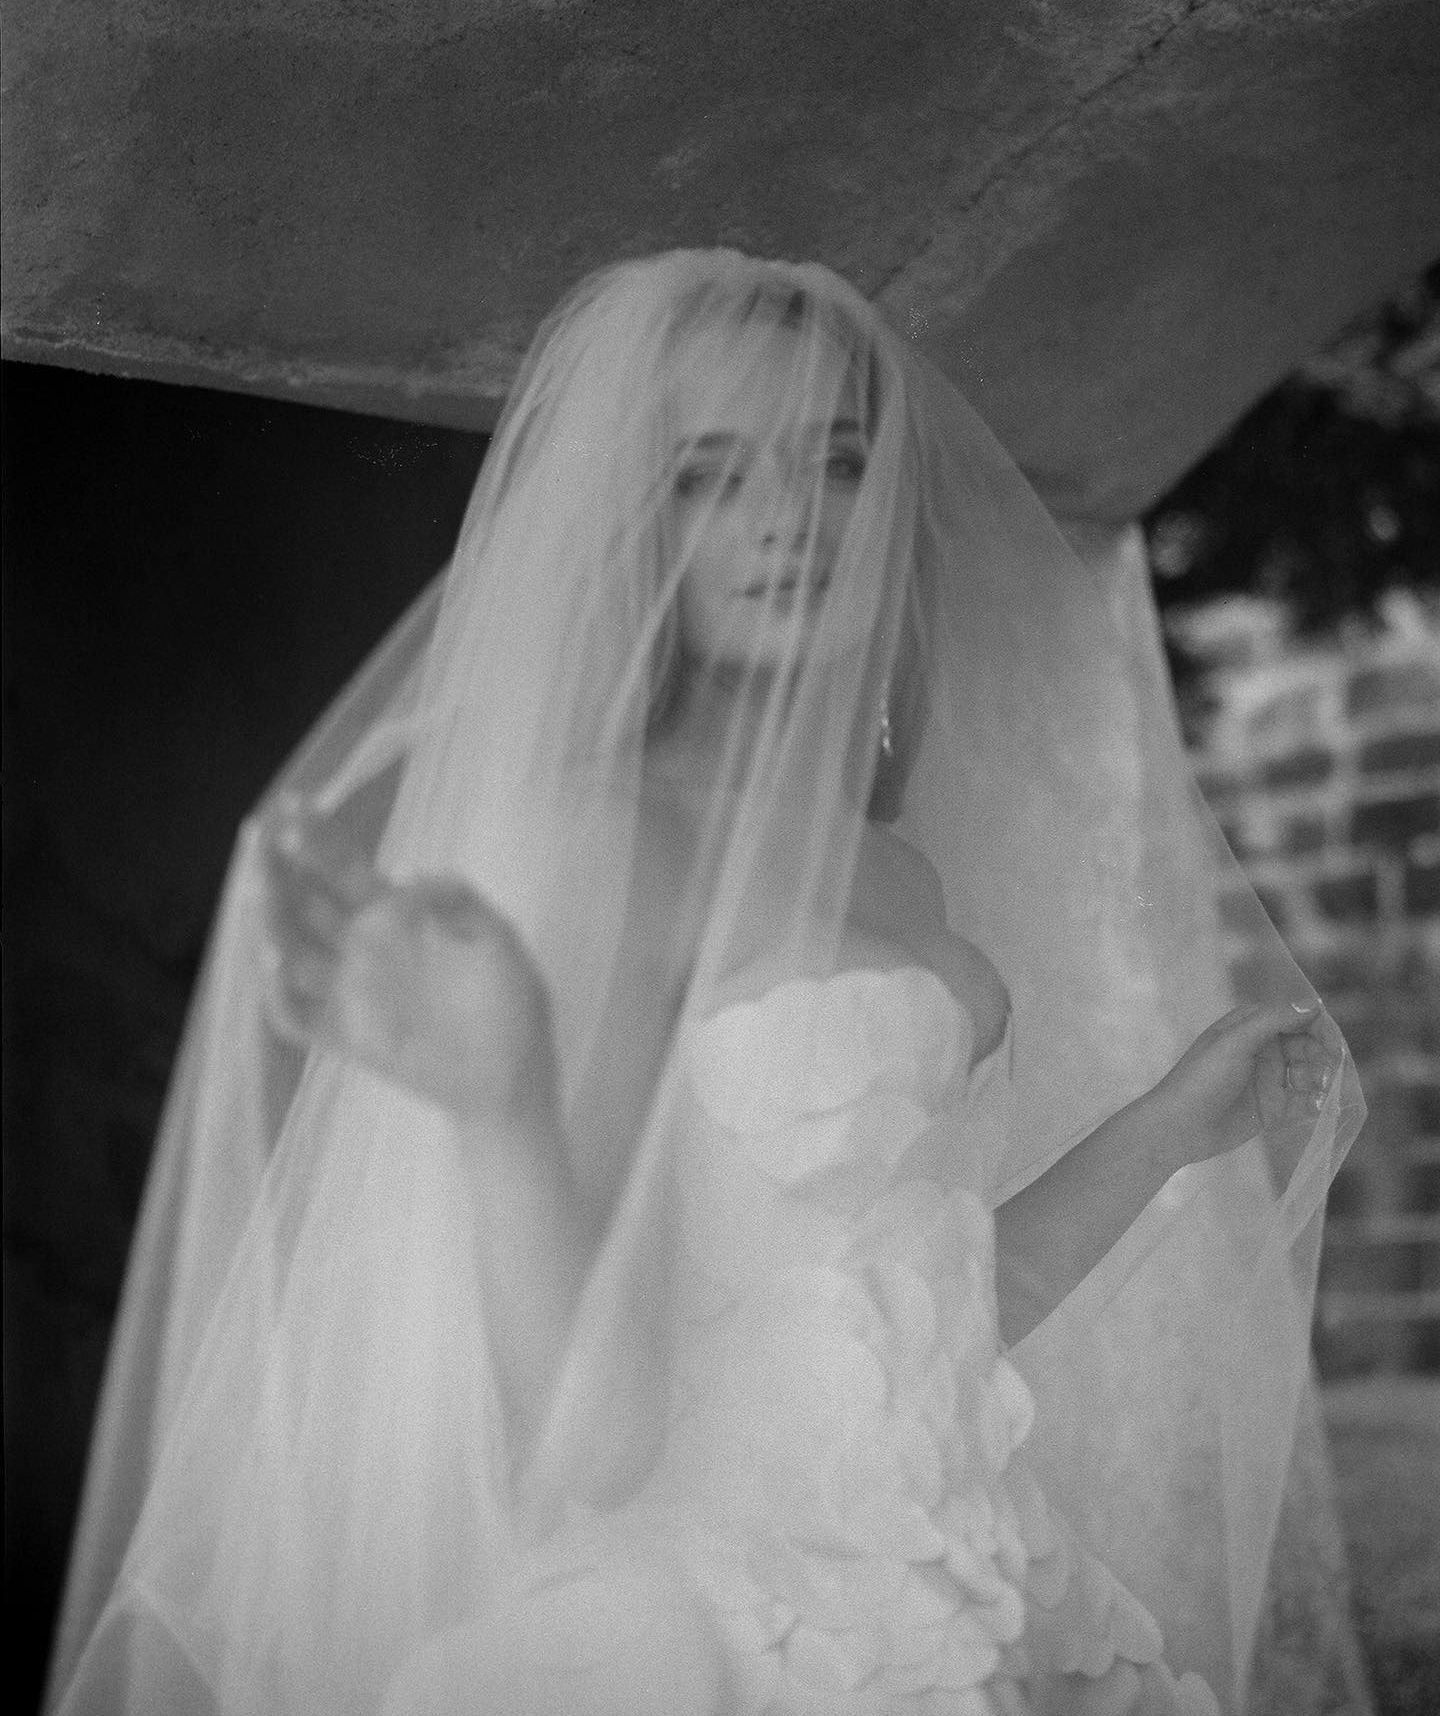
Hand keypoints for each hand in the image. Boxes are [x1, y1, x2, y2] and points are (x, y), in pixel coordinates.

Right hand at [260, 800, 556, 1122]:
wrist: (515, 1077)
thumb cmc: (511, 1002)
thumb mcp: (497, 938)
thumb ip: (458, 899)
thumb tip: (405, 873)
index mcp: (395, 914)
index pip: (343, 866)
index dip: (317, 836)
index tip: (292, 804)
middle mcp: (362, 947)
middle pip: (305, 901)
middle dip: (276, 867)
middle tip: (256, 836)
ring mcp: (349, 993)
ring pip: (289, 951)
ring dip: (268, 921)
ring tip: (258, 890)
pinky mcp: (345, 1038)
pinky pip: (296, 1017)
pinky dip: (278, 993)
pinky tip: (274, 962)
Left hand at [1146, 1000, 1337, 1169]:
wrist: (1178, 1127)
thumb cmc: (1202, 1078)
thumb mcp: (1234, 1042)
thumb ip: (1272, 1020)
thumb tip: (1312, 1004)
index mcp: (1250, 1026)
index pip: (1294, 1017)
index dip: (1317, 1026)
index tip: (1333, 1042)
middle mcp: (1262, 1049)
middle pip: (1307, 1044)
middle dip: (1323, 1054)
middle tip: (1331, 1069)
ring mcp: (1268, 1079)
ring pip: (1309, 1072)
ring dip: (1321, 1078)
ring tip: (1322, 1089)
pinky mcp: (1272, 1108)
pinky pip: (1303, 1101)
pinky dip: (1315, 1101)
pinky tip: (1318, 1105)